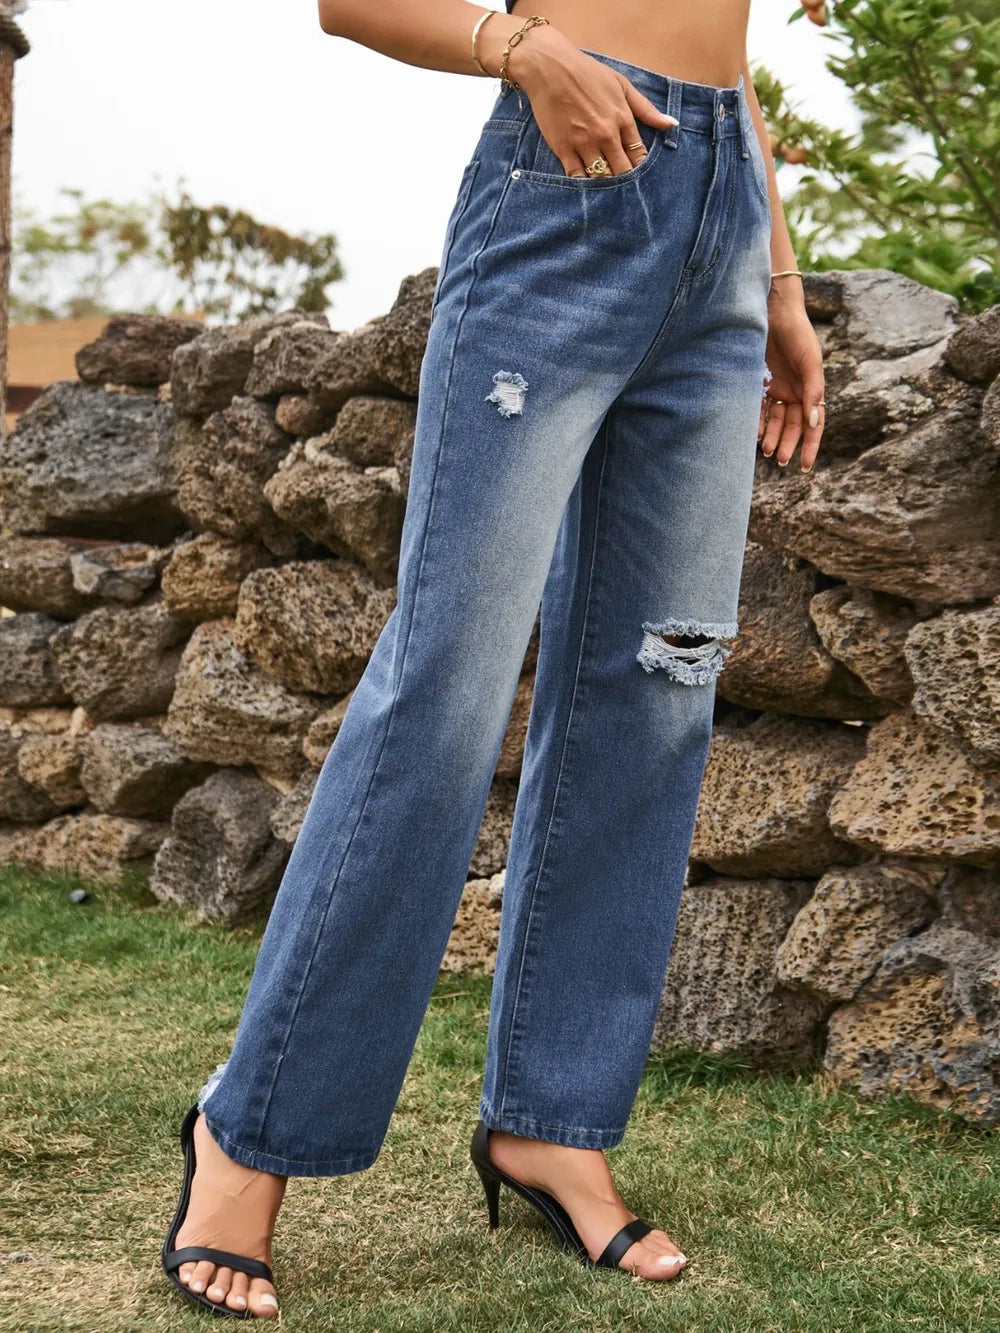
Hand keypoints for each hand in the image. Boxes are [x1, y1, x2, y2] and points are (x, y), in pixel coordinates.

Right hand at [494, 23, 678, 175]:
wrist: (550, 68)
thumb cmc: (587, 73)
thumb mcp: (621, 84)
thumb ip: (646, 109)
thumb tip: (671, 125)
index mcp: (622, 119)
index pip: (639, 155)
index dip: (640, 168)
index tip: (639, 175)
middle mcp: (606, 134)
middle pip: (622, 171)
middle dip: (626, 182)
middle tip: (627, 191)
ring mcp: (584, 143)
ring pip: (601, 177)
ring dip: (606, 186)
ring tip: (609, 194)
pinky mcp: (564, 149)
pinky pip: (576, 177)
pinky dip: (583, 185)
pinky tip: (587, 189)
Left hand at [758, 289, 824, 471]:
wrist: (773, 311)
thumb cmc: (798, 334)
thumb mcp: (810, 362)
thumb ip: (813, 391)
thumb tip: (814, 422)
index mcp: (811, 389)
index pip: (814, 425)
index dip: (810, 445)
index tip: (805, 466)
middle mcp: (795, 392)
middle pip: (793, 426)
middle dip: (788, 444)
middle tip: (781, 460)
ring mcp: (777, 388)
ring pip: (776, 421)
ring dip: (773, 437)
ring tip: (767, 451)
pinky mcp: (760, 383)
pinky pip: (759, 408)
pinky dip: (758, 422)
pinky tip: (755, 433)